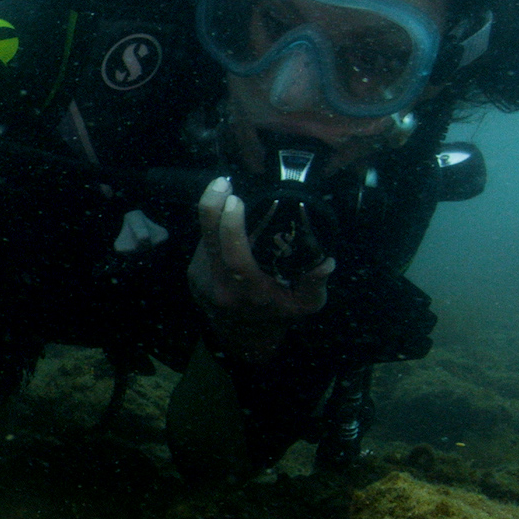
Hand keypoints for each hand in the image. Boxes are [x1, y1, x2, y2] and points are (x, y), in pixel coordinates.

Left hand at [188, 177, 332, 361]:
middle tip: (223, 182)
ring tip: (225, 189)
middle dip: (210, 208)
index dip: (231, 228)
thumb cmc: (278, 314)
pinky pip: (202, 244)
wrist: (242, 335)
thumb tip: (326, 262)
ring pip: (202, 240)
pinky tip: (224, 215)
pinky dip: (212, 227)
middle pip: (208, 243)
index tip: (236, 200)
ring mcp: (202, 280)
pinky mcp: (192, 273)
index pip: (235, 260)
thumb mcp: (306, 304)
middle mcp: (222, 286)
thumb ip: (315, 283)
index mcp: (250, 292)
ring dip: (211, 214)